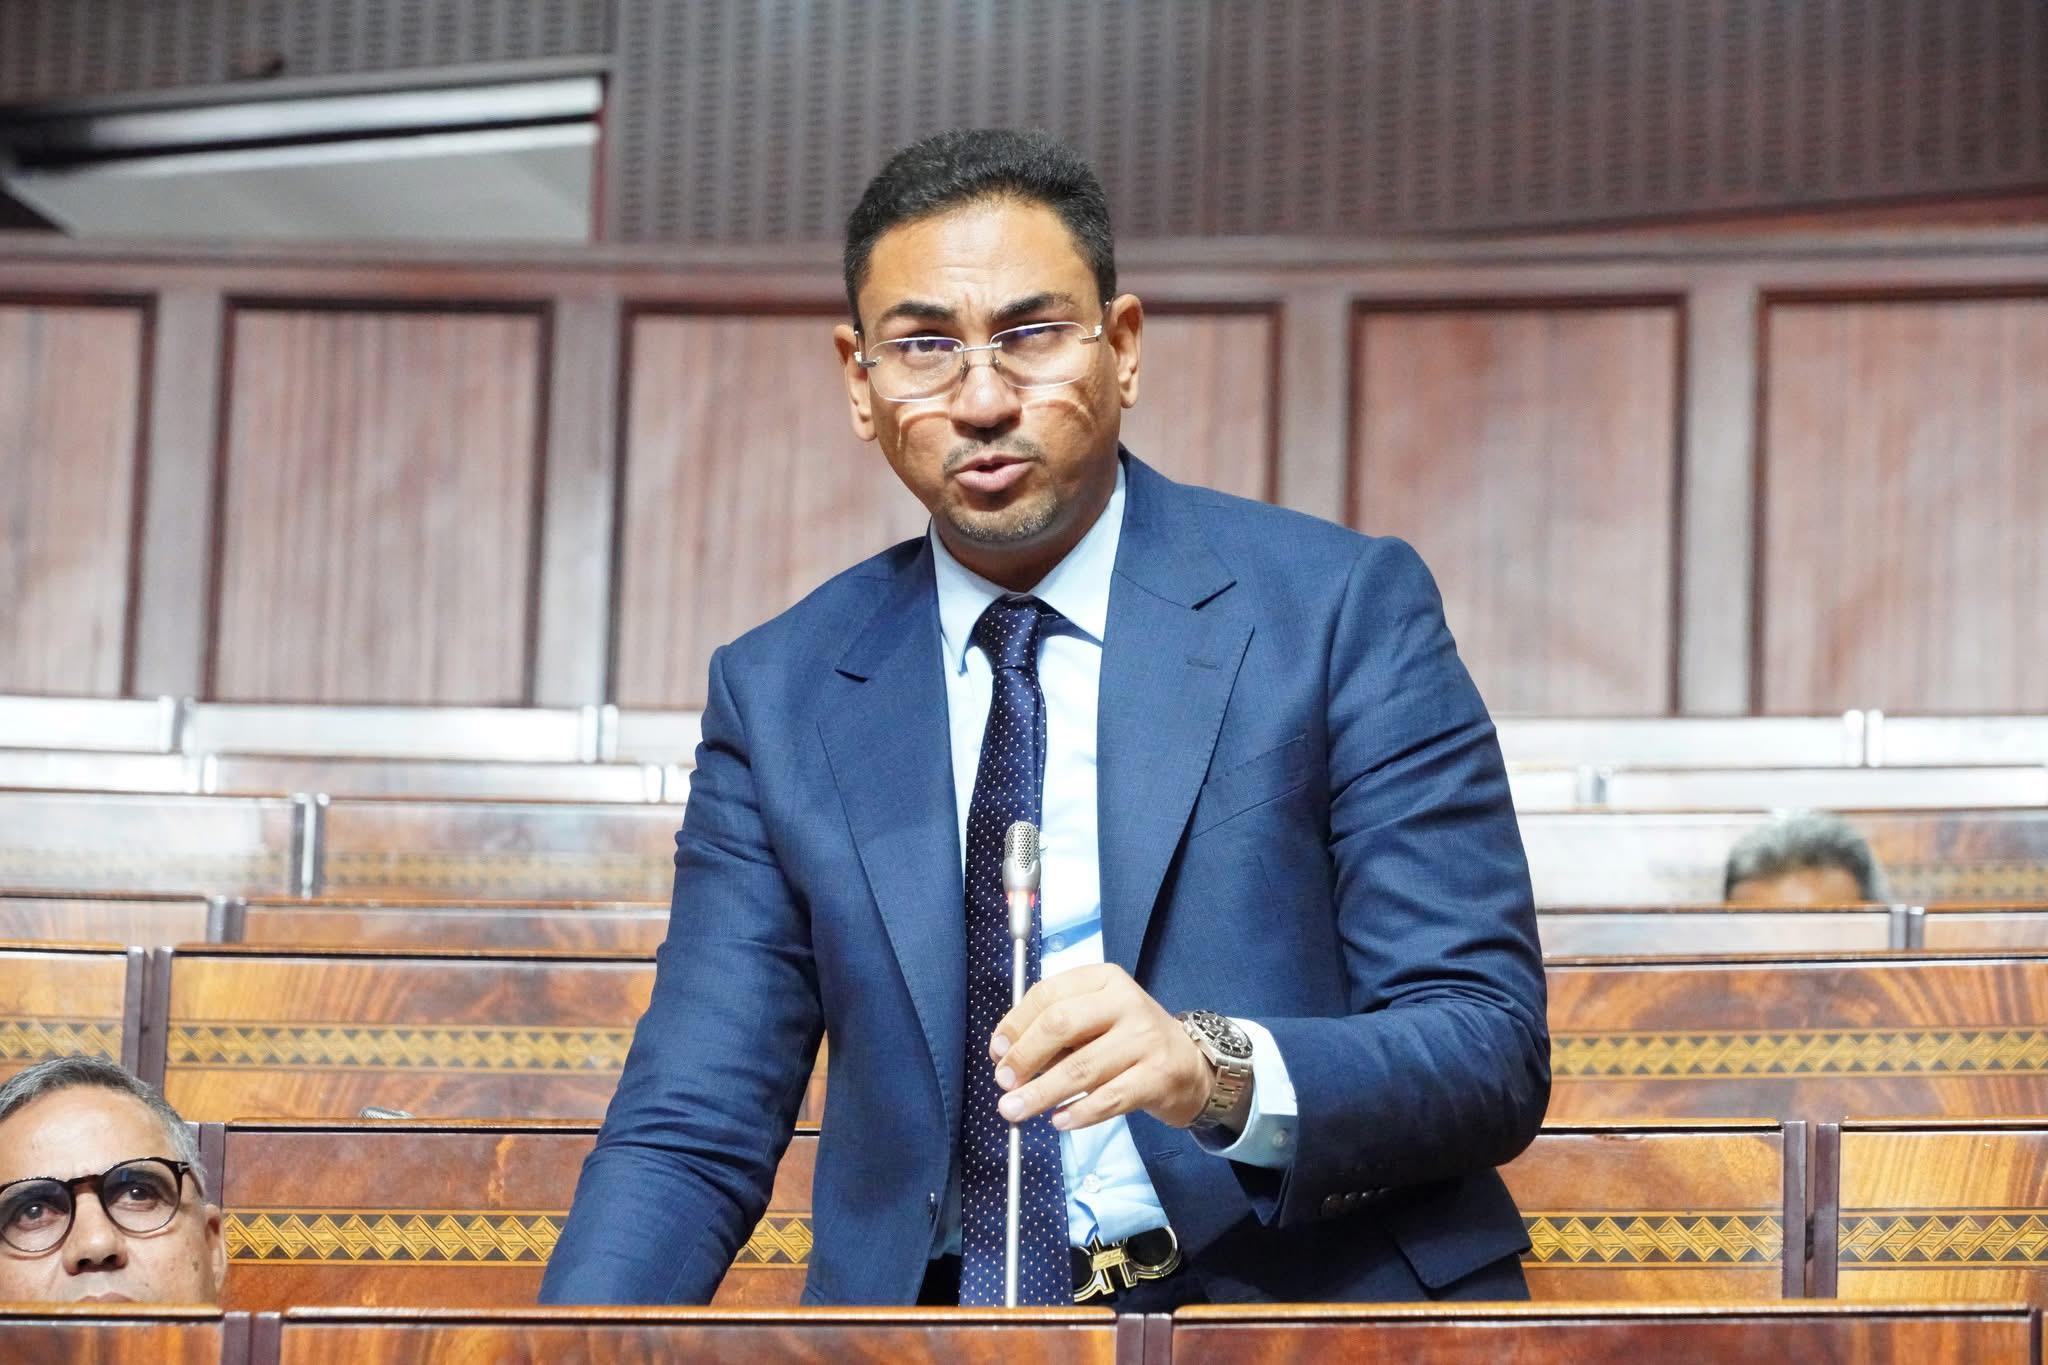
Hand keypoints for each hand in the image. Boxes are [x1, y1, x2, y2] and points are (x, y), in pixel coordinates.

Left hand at [989, 963, 1216, 1130]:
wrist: (1191, 1064)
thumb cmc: (1129, 1039)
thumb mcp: (1096, 1020)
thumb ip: (1055, 1030)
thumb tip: (1005, 1055)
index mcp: (1104, 980)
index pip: (1048, 994)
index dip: (1016, 1024)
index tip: (997, 1051)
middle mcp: (1126, 1003)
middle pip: (1061, 1025)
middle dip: (1024, 1057)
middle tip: (1003, 1082)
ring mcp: (1144, 1040)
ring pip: (1080, 1068)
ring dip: (1041, 1093)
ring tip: (1014, 1110)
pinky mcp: (1157, 1077)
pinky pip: (1108, 1099)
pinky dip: (1078, 1113)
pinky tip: (1058, 1121)